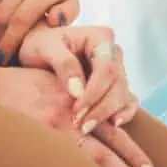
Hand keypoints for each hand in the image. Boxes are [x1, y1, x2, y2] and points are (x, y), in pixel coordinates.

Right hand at [0, 66, 154, 166]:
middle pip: (108, 154)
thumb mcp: (60, 82)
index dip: (133, 153)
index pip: (115, 133)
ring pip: (92, 165)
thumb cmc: (25, 83)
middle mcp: (72, 121)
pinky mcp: (37, 143)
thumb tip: (107, 117)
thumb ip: (82, 97)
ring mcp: (54, 135)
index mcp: (81, 105)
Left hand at [20, 25, 138, 130]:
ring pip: (124, 94)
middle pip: (118, 83)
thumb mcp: (44, 47)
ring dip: (109, 114)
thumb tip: (78, 91)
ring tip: (88, 128)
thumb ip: (63, 64)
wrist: (38, 52)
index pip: (106, 68)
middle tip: (81, 126)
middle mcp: (113, 53)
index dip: (94, 92)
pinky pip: (128, 100)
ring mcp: (116, 69)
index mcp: (100, 38)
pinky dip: (125, 113)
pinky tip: (114, 125)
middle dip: (102, 107)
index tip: (77, 110)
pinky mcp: (115, 85)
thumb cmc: (39, 45)